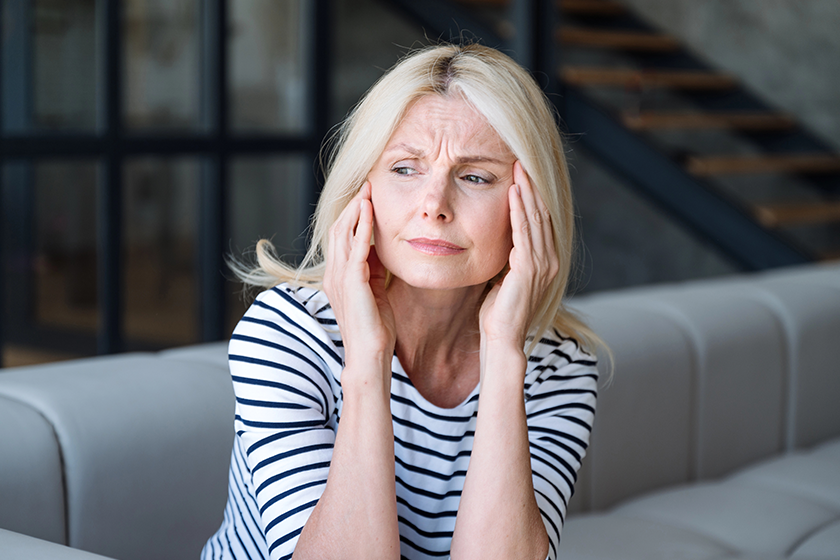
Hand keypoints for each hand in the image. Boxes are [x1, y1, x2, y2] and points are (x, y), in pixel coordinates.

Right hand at [323, 182, 396, 372]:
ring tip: (368, 190)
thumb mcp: (376, 291)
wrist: (370, 354)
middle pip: (339, 229)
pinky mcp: (352, 281)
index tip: (367, 197)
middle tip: (366, 185)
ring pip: (344, 233)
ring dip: (357, 209)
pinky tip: (370, 210)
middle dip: (353, 206)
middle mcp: (334, 274)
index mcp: (339, 277)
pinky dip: (363, 225)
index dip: (353, 216)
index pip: (342, 238)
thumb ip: (375, 271)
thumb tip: (381, 250)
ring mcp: (340, 277)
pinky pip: (356, 246)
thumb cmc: (375, 328)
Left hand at [479, 161, 558, 351]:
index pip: (540, 221)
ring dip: (526, 192)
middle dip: (531, 186)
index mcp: (545, 261)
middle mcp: (549, 260)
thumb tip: (499, 239)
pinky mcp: (529, 268)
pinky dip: (519, 210)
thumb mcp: (504, 277)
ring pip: (535, 218)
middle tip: (521, 161)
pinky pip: (525, 232)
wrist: (501, 338)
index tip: (521, 173)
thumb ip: (507, 257)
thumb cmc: (498, 312)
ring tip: (518, 168)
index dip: (532, 196)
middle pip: (541, 214)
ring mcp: (542, 264)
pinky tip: (513, 192)